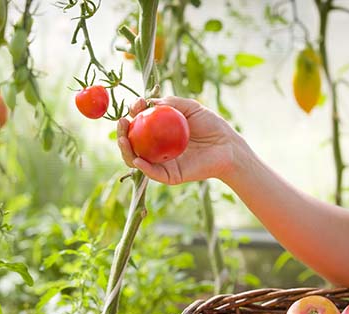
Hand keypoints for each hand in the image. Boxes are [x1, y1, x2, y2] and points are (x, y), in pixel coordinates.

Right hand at [117, 96, 240, 184]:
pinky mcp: (170, 176)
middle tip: (121, 122)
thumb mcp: (190, 108)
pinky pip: (153, 173)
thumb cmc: (212, 125)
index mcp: (159, 132)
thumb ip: (171, 103)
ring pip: (136, 161)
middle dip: (121, 134)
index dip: (132, 115)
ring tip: (123, 140)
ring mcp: (162, 163)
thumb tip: (149, 102)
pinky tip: (137, 159)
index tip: (135, 105)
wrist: (228, 146)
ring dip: (125, 151)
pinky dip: (143, 168)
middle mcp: (157, 148)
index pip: (138, 125)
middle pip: (131, 144)